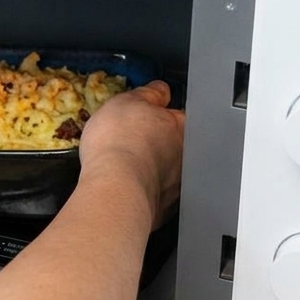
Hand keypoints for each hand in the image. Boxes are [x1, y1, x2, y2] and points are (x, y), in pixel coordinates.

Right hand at [78, 81, 184, 226]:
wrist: (114, 189)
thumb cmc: (120, 143)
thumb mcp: (128, 101)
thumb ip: (149, 93)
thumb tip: (159, 90)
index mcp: (181, 127)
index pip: (178, 114)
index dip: (161, 113)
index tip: (147, 114)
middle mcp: (185, 157)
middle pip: (174, 145)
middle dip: (158, 143)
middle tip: (132, 141)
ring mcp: (176, 185)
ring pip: (166, 172)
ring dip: (152, 169)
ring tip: (126, 166)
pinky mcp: (163, 209)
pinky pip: (154, 196)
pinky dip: (144, 191)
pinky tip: (127, 187)